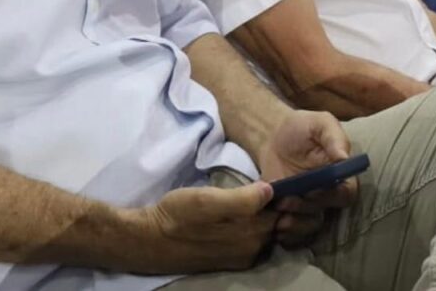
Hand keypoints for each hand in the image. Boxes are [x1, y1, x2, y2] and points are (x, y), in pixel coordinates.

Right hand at [140, 182, 276, 272]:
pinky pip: (253, 239)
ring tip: (257, 193)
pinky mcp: (231, 258)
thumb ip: (241, 200)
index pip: (282, 212)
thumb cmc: (178, 215)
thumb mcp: (207, 201)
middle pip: (277, 223)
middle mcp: (252, 250)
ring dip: (266, 215)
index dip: (285, 193)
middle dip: (279, 205)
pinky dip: (254, 225)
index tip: (285, 176)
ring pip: (266, 231)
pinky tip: (244, 211)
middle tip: (274, 181)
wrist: (150, 240)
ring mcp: (242, 257)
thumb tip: (271, 191)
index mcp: (250, 235)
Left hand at [258, 110, 356, 247]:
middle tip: (286, 200)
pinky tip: (273, 222)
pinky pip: (295, 233)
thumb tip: (344, 157)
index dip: (331, 196)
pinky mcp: (291, 213)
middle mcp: (328, 193)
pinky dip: (286, 234)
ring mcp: (309, 205)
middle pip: (326, 212)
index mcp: (340, 174)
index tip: (312, 190)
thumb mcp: (320, 123)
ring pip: (311, 226)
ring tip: (278, 211)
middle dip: (306, 209)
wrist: (272, 136)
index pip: (346, 194)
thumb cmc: (301, 126)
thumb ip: (334, 137)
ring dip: (295, 223)